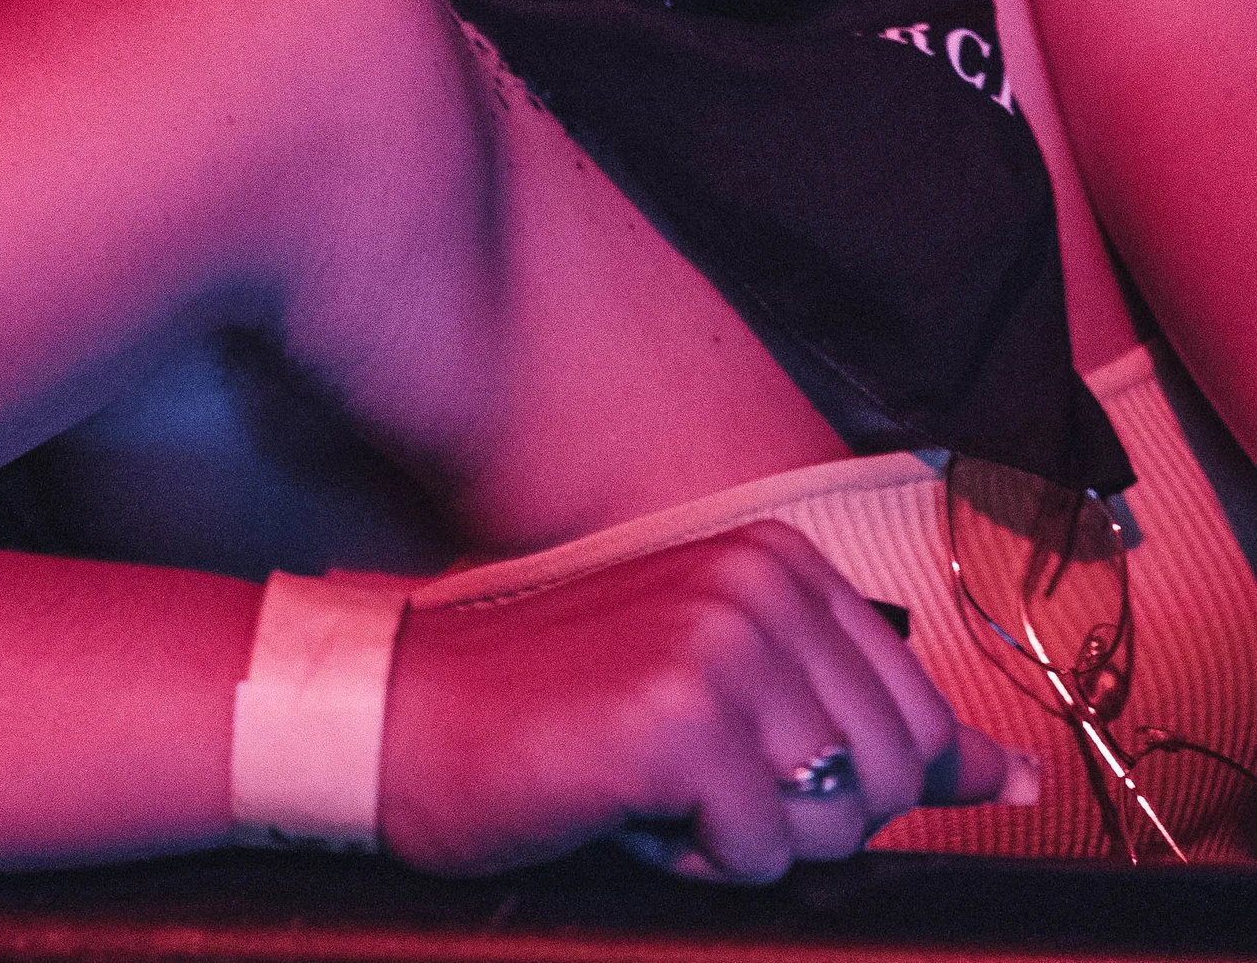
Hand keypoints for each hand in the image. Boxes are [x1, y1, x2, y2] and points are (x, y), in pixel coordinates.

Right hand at [382, 522, 1033, 883]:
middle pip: (890, 782)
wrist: (406, 715)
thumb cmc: (561, 713)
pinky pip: (759, 856)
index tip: (744, 759)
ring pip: (834, 824)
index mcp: (782, 560)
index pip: (921, 726)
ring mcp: (721, 640)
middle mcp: (761, 581)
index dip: (841, 783)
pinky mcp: (679, 714)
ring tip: (655, 786)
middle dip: (800, 816)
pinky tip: (626, 806)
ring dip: (744, 840)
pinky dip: (694, 861)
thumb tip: (1014, 778)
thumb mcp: (732, 690)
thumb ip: (878, 722)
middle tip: (690, 777)